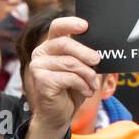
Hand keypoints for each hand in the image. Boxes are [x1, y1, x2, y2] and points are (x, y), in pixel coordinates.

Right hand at [24, 16, 100, 138]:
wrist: (58, 115)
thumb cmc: (71, 89)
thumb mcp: (82, 69)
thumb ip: (86, 56)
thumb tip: (100, 49)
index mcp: (50, 45)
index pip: (57, 27)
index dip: (70, 24)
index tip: (85, 26)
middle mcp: (40, 53)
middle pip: (66, 44)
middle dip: (86, 52)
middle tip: (98, 60)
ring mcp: (38, 66)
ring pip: (71, 63)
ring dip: (88, 75)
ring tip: (93, 84)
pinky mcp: (41, 80)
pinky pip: (69, 78)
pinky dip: (83, 85)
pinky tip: (86, 91)